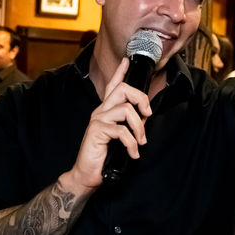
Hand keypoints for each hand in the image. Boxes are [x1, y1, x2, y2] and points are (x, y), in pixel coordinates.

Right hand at [69, 58, 151, 189]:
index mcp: (105, 110)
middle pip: (123, 90)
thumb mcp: (119, 136)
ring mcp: (98, 120)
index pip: (112, 86)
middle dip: (140, 99)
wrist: (87, 173)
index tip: (127, 61)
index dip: (120, 72)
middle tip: (147, 115)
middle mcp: (100, 111)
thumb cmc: (103, 156)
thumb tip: (144, 118)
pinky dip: (131, 144)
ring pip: (125, 110)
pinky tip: (132, 153)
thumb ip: (129, 124)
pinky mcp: (97, 131)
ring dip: (139, 128)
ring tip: (140, 142)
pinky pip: (121, 131)